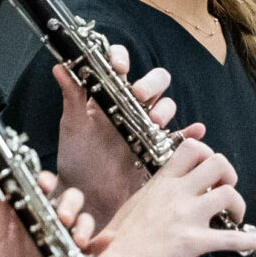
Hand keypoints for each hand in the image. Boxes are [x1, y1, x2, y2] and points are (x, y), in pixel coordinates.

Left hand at [0, 171, 93, 256]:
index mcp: (29, 215)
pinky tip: (106, 240)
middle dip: (71, 205)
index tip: (45, 185)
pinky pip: (94, 251)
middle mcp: (49, 226)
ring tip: (78, 240)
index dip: (47, 182)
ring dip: (85, 225)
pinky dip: (102, 243)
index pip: (44, 189)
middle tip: (63, 218)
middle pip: (70, 202)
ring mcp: (63, 245)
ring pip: (84, 223)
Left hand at [52, 43, 177, 220]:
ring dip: (165, 109)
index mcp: (109, 96)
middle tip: (139, 95)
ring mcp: (146, 128)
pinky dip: (190, 132)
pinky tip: (195, 130)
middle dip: (151, 83)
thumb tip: (60, 66)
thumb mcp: (72, 126)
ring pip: (166, 106)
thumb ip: (71, 96)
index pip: (121, 65)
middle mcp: (131, 108)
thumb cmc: (77, 160)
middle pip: (153, 82)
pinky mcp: (158, 150)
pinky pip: (180, 138)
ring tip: (155, 123)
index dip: (122, 58)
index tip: (119, 67)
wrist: (88, 198)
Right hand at [95, 135, 255, 256]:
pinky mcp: (193, 242)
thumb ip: (159, 189)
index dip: (209, 154)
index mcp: (162, 182)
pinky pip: (231, 239)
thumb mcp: (137, 201)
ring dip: (238, 205)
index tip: (211, 169)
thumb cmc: (120, 238)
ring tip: (235, 217)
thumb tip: (174, 184)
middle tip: (226, 189)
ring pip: (228, 195)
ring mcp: (186, 216)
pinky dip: (251, 240)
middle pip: (218, 163)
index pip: (193, 148)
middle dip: (229, 175)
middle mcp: (176, 193)